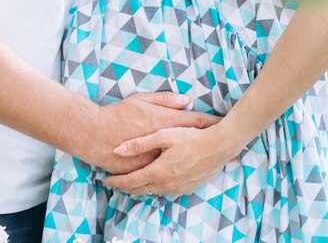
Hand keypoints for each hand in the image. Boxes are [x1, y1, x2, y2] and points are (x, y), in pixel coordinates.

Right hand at [85, 92, 221, 174]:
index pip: (197, 122)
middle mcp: (164, 145)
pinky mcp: (145, 172)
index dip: (213, 123)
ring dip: (193, 164)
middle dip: (209, 147)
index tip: (226, 124)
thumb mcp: (142, 100)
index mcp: (166, 124)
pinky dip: (173, 174)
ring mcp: (155, 160)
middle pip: (193, 146)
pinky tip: (179, 175)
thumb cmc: (118, 114)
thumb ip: (166, 100)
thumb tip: (187, 101)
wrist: (96, 134)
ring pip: (181, 163)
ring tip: (205, 164)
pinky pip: (163, 175)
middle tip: (223, 149)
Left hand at [103, 125, 243, 194]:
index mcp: (159, 172)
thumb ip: (139, 144)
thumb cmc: (191, 137)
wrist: (220, 146)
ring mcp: (179, 188)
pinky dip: (155, 187)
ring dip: (141, 187)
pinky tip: (153, 180)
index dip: (117, 182)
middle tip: (115, 184)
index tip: (106, 180)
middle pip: (141, 190)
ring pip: (154, 192)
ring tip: (130, 182)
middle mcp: (168, 184)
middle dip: (126, 187)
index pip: (131, 182)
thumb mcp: (163, 135)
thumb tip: (117, 150)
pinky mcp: (189, 187)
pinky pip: (166, 190)